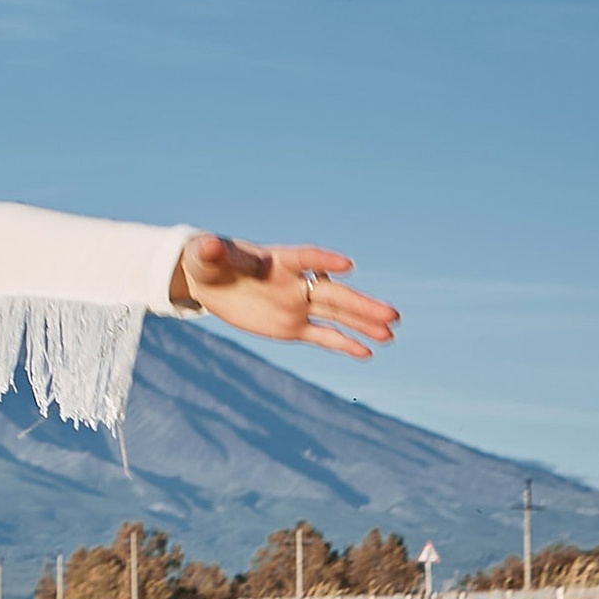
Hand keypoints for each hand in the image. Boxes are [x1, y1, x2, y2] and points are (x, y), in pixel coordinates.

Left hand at [172, 237, 398, 361]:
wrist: (210, 282)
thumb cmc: (208, 260)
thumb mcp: (205, 255)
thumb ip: (211, 251)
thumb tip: (207, 245)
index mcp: (278, 260)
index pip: (306, 259)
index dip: (324, 261)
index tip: (347, 265)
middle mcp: (295, 282)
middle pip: (333, 293)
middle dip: (361, 304)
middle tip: (392, 314)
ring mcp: (296, 305)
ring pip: (335, 315)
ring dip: (363, 323)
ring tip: (391, 333)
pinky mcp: (292, 327)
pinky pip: (322, 336)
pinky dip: (343, 344)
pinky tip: (368, 353)